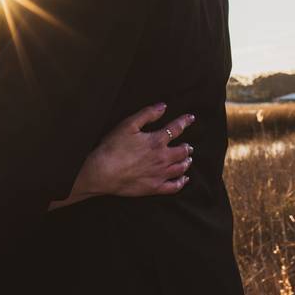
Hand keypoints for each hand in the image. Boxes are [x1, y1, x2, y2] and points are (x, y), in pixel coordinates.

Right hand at [73, 103, 195, 198]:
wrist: (103, 172)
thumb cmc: (113, 147)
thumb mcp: (127, 125)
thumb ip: (147, 114)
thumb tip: (163, 107)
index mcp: (157, 141)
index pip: (176, 129)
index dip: (184, 121)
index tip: (191, 118)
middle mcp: (163, 158)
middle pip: (182, 151)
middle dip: (187, 147)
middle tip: (188, 145)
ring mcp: (160, 174)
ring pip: (181, 168)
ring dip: (186, 162)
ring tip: (188, 159)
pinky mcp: (155, 188)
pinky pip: (174, 186)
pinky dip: (182, 182)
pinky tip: (184, 179)